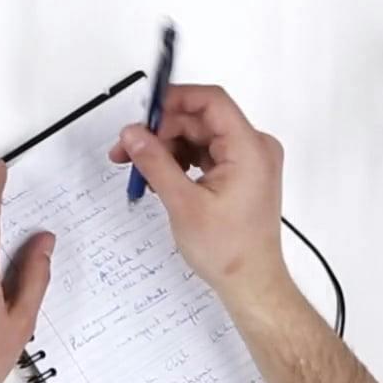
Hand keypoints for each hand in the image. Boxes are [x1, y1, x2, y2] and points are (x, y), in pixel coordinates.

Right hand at [110, 86, 289, 305]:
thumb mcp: (183, 203)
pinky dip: (179, 160)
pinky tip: (161, 177)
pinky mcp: (239, 172)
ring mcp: (248, 160)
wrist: (250, 282)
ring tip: (142, 170)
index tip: (144, 112)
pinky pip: (204, 151)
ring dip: (166, 147)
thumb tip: (133, 134)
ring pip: (198, 135)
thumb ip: (155, 162)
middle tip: (129, 148)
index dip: (174, 100)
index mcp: (250, 149)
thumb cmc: (230, 251)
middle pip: (199, 119)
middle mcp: (254, 148)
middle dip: (161, 131)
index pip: (211, 101)